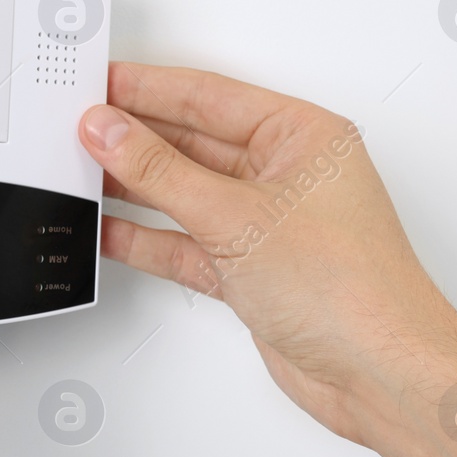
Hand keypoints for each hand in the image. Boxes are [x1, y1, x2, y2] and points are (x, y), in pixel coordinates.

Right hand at [80, 61, 456, 456]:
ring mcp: (267, 224)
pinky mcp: (250, 271)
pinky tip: (110, 229)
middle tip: (77, 125)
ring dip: (134, 185)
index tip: (97, 81)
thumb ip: (160, 172)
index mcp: (303, 137)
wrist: (380, 374)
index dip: (147, 87)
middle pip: (193, 142)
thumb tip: (110, 131)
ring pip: (184, 192)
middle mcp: (287, 175)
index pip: (209, 97)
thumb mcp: (236, 216)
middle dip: (134, 136)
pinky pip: (185, 242)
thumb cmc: (351, 291)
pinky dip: (147, 237)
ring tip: (81, 170)